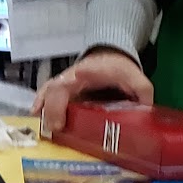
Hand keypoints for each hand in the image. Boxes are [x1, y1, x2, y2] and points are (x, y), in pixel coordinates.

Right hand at [34, 50, 152, 136]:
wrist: (108, 57)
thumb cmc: (119, 68)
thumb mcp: (134, 77)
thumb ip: (142, 90)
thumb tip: (145, 109)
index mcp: (93, 70)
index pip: (84, 71)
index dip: (80, 76)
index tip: (75, 81)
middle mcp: (74, 75)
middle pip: (58, 85)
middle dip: (54, 105)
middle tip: (55, 126)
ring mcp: (65, 82)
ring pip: (48, 90)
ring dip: (43, 107)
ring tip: (40, 124)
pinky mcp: (61, 90)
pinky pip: (47, 96)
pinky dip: (41, 106)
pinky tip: (37, 119)